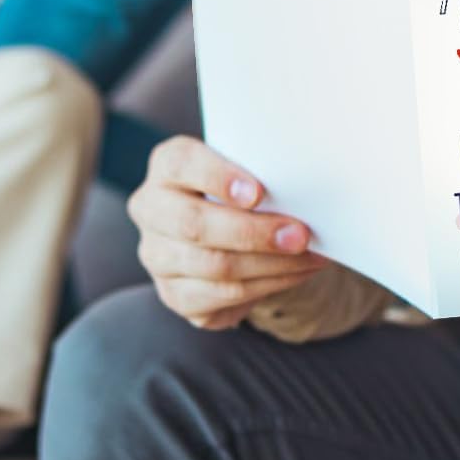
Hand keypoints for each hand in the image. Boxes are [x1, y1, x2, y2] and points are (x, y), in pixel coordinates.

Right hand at [127, 136, 328, 329]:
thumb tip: (302, 190)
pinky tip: (296, 273)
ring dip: (271, 264)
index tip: (258, 192)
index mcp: (165, 167)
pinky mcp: (175, 295)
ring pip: (214, 265)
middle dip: (253, 232)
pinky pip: (224, 296)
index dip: (218, 177)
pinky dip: (268, 285)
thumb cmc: (239, 190)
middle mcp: (151, 210)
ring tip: (309, 256)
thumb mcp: (242, 170)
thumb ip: (257, 173)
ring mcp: (158, 257)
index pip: (181, 163)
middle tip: (299, 234)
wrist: (226, 230)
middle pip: (194, 224)